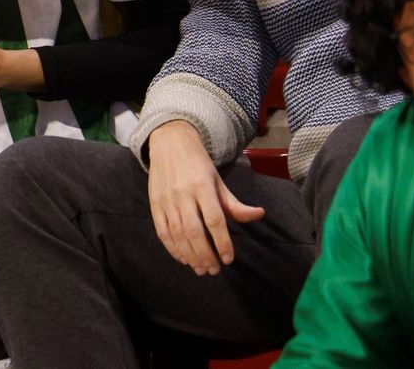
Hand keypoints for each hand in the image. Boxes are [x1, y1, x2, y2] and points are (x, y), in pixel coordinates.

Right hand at [146, 120, 263, 275]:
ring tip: (201, 269)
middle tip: (214, 270)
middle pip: (194, 231)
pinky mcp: (154, 205)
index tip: (228, 259)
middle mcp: (183, 193)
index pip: (214, 220)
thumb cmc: (198, 164)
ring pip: (177, 235)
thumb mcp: (218, 180)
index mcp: (202, 185)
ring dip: (190, 256)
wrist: (169, 143)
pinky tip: (183, 259)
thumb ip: (234, 203)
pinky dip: (173, 249)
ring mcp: (166, 200)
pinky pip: (162, 232)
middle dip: (205, 254)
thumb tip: (259, 215)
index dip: (222, 242)